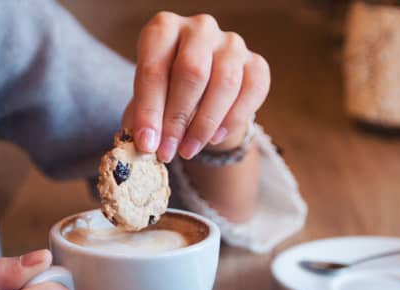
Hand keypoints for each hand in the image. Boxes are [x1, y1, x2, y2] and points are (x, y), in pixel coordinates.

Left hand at [124, 12, 270, 161]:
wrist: (200, 91)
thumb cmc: (166, 92)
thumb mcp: (147, 100)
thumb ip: (143, 119)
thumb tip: (144, 145)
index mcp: (163, 29)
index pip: (154, 68)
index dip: (149, 110)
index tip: (147, 143)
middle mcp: (199, 28)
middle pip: (192, 71)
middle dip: (177, 118)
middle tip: (167, 151)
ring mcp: (231, 43)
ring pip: (225, 82)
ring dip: (204, 124)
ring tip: (188, 150)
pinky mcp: (256, 62)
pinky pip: (252, 91)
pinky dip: (233, 119)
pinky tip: (214, 138)